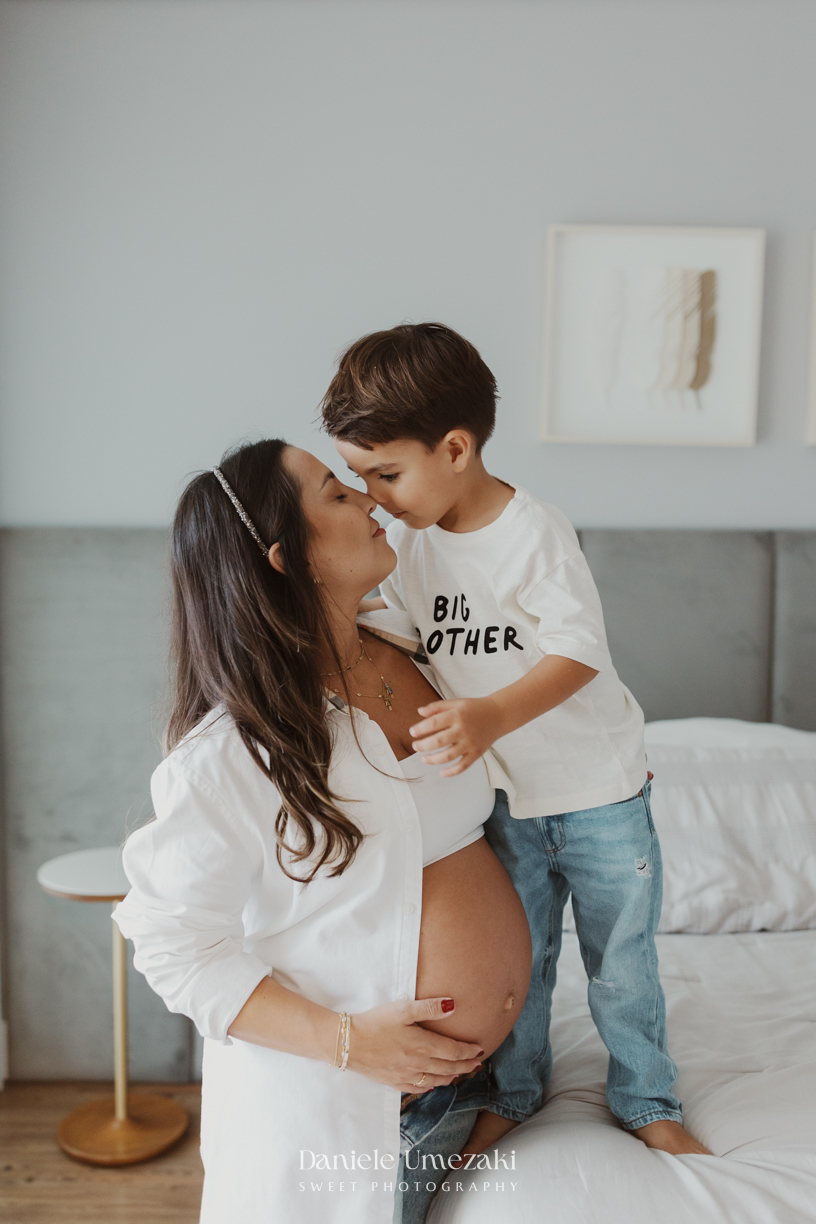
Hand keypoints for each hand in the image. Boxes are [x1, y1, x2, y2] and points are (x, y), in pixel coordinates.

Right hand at [348, 997, 483, 1091]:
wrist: (348, 1043)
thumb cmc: (375, 1022)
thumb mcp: (403, 1009)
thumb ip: (429, 1007)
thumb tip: (453, 1005)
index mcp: (422, 1045)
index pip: (453, 1051)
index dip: (469, 1052)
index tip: (480, 1050)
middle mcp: (418, 1064)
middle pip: (449, 1068)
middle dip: (466, 1066)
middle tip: (478, 1064)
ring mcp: (406, 1075)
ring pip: (436, 1081)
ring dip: (451, 1077)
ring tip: (461, 1074)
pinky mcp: (394, 1082)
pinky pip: (419, 1088)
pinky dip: (431, 1087)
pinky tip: (434, 1084)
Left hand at [409, 697, 504, 776]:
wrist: (498, 715)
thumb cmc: (475, 708)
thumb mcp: (456, 703)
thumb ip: (437, 707)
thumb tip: (419, 712)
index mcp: (457, 715)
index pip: (434, 723)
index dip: (421, 728)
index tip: (412, 732)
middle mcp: (463, 730)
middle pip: (438, 741)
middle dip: (423, 745)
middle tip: (415, 746)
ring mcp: (470, 743)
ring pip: (448, 756)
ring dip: (433, 760)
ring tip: (424, 759)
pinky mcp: (476, 753)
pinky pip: (463, 766)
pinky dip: (452, 772)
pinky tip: (442, 773)